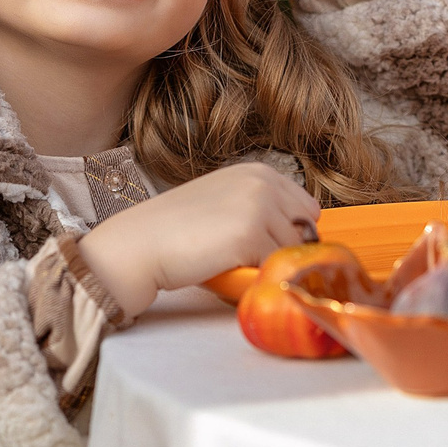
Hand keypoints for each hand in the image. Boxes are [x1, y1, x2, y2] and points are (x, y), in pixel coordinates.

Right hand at [75, 162, 321, 317]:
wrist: (141, 243)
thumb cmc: (177, 227)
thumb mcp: (224, 198)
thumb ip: (259, 205)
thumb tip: (299, 231)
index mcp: (258, 171)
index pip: (306, 207)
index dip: (289, 230)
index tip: (264, 241)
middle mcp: (262, 183)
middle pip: (305, 229)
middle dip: (284, 246)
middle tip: (248, 254)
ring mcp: (259, 208)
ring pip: (290, 251)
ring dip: (267, 262)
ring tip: (233, 260)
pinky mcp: (250, 237)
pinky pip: (273, 266)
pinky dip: (256, 274)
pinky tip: (230, 268)